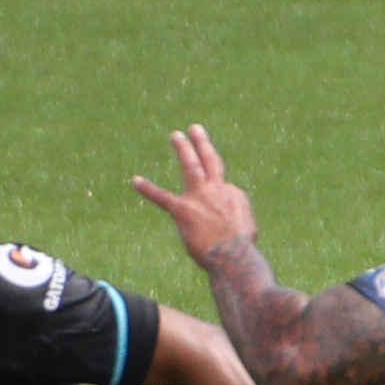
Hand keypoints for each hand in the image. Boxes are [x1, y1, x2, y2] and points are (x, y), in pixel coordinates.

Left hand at [127, 124, 259, 273]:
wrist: (234, 255)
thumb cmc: (243, 249)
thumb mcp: (248, 228)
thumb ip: (237, 219)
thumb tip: (228, 222)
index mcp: (233, 194)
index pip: (222, 188)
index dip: (219, 199)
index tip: (219, 214)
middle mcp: (217, 189)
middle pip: (210, 161)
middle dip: (201, 143)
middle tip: (194, 128)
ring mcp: (199, 197)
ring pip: (191, 166)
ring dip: (183, 149)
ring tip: (176, 135)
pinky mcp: (182, 209)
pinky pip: (162, 197)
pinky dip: (147, 189)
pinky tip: (136, 181)